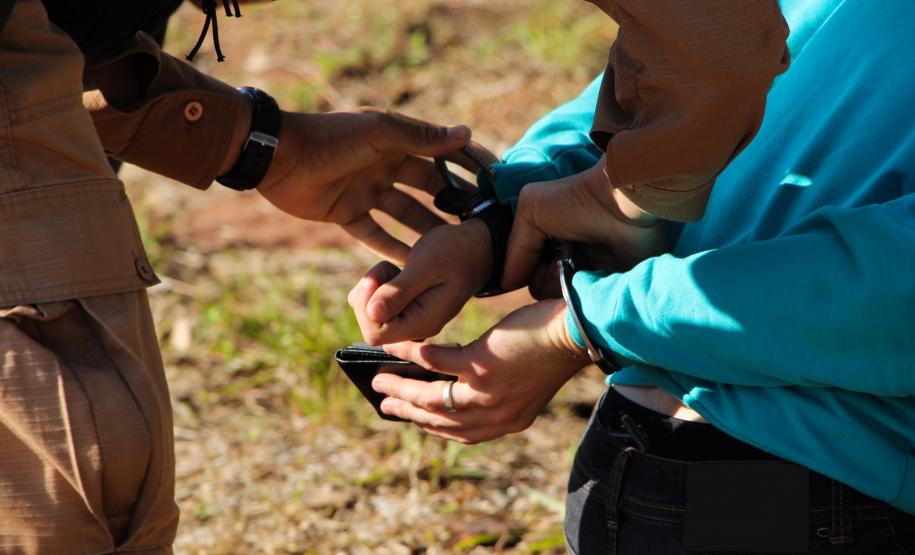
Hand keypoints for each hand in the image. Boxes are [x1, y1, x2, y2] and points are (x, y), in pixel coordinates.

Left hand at [257, 109, 471, 262]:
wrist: (278, 157)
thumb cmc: (330, 138)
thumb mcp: (380, 133)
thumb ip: (422, 137)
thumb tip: (466, 133)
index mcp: (396, 142)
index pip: (439, 153)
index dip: (465, 167)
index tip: (493, 184)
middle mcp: (385, 165)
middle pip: (426, 188)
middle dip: (451, 205)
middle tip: (478, 228)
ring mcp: (366, 190)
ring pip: (405, 214)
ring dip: (426, 231)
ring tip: (453, 253)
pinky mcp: (347, 213)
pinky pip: (375, 234)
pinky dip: (392, 249)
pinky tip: (414, 266)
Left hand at [348, 219, 491, 344]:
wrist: (476, 248)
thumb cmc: (455, 252)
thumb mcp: (426, 265)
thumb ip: (400, 291)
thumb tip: (372, 313)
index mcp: (423, 322)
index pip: (375, 333)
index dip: (366, 307)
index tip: (380, 278)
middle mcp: (418, 328)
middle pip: (370, 327)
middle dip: (367, 296)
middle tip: (387, 270)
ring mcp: (413, 320)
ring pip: (371, 316)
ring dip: (372, 290)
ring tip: (395, 270)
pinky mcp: (408, 310)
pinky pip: (378, 307)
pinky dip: (376, 288)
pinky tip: (395, 273)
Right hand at [373, 299, 590, 443]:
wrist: (575, 332)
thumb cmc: (549, 347)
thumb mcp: (521, 382)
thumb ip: (491, 389)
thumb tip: (450, 380)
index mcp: (505, 422)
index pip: (458, 433)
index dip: (429, 426)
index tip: (408, 418)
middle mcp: (495, 415)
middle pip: (438, 418)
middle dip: (406, 410)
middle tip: (383, 403)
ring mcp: (487, 392)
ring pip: (431, 396)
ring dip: (401, 387)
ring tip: (380, 378)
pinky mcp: (482, 364)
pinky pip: (436, 360)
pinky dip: (413, 353)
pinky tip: (398, 348)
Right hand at [502, 156, 665, 289]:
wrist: (623, 204)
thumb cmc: (576, 202)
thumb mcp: (531, 211)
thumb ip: (514, 249)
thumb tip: (507, 283)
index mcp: (546, 239)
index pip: (523, 269)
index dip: (524, 270)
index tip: (535, 259)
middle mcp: (563, 257)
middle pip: (539, 287)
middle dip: (545, 276)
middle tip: (559, 260)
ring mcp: (584, 273)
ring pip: (558, 298)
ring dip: (563, 285)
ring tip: (577, 265)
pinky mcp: (604, 285)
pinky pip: (583, 305)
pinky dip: (582, 295)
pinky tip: (590, 277)